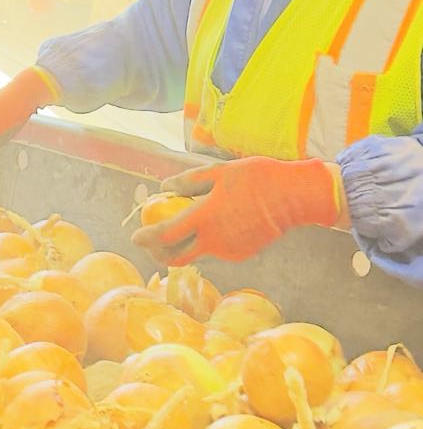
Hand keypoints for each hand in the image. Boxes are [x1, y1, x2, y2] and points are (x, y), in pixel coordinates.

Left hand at [133, 156, 345, 265]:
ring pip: (197, 252)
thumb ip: (188, 182)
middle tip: (152, 243)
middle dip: (159, 253)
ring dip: (185, 244)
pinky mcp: (241, 254)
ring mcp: (228, 250)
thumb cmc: (256, 177)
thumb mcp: (219, 171)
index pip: (165, 235)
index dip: (146, 237)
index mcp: (205, 217)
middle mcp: (214, 240)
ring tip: (187, 224)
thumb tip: (164, 186)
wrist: (294, 196)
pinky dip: (209, 240)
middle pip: (176, 257)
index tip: (134, 236)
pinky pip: (217, 249)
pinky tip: (218, 223)